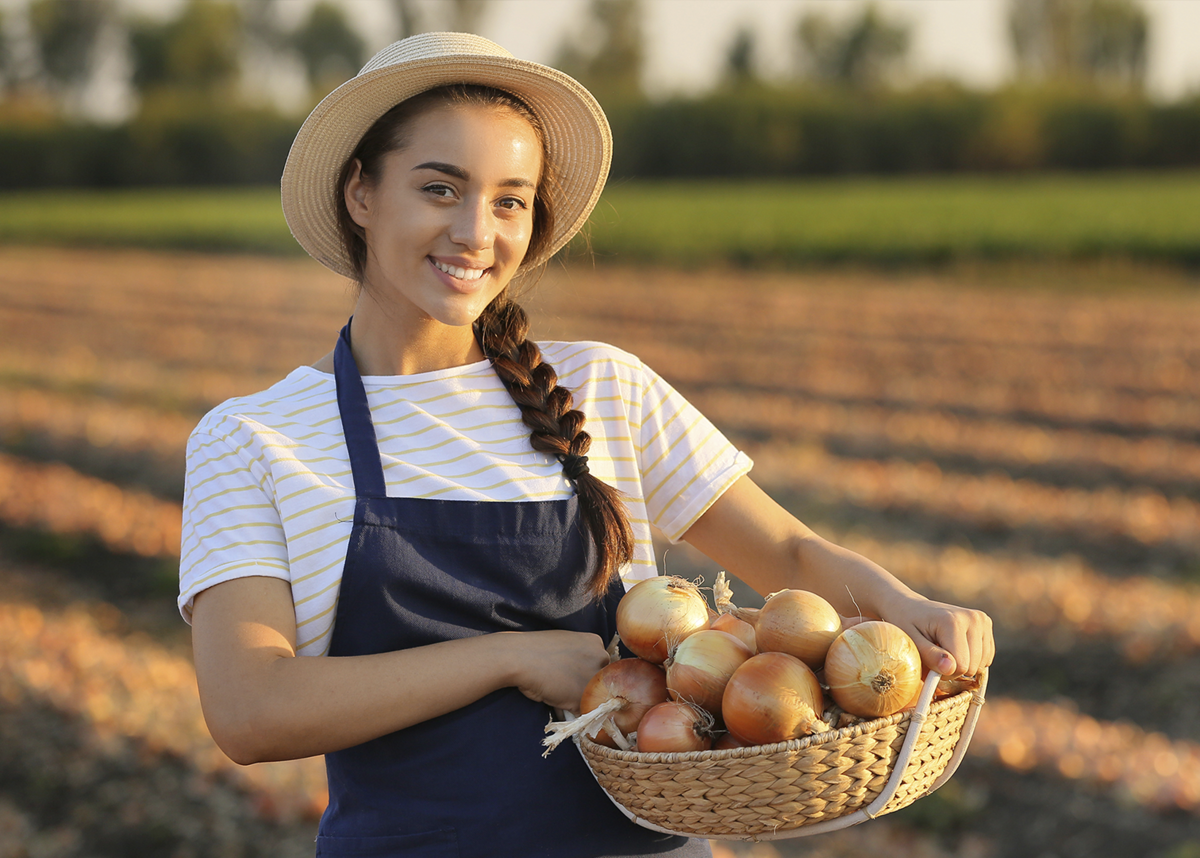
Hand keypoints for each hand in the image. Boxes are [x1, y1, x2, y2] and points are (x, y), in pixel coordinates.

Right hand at [497, 630, 610, 712]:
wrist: (521, 657)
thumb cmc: (536, 649)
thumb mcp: (565, 644)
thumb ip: (580, 655)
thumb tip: (581, 671)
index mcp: (596, 642)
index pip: (602, 664)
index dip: (588, 673)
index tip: (574, 676)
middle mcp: (601, 659)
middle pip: (602, 680)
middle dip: (587, 686)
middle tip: (565, 684)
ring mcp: (594, 678)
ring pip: (593, 696)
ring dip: (579, 699)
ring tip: (558, 692)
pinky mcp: (583, 697)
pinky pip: (583, 710)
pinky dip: (572, 710)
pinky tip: (558, 701)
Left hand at [878, 597, 994, 678]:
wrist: (911, 607)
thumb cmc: (907, 625)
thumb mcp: (912, 642)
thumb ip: (930, 656)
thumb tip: (951, 669)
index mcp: (953, 621)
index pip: (961, 666)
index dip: (944, 672)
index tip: (930, 662)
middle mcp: (973, 618)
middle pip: (973, 667)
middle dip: (954, 669)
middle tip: (936, 657)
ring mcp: (982, 620)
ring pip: (981, 665)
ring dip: (963, 665)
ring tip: (945, 650)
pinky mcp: (986, 624)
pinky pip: (986, 658)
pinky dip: (972, 660)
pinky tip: (956, 648)